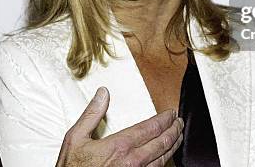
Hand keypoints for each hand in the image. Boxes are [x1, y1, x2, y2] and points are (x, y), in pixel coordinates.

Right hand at [56, 87, 183, 166]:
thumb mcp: (75, 138)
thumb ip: (91, 114)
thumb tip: (102, 93)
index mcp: (119, 146)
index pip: (150, 128)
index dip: (164, 119)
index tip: (171, 113)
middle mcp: (132, 161)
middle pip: (162, 142)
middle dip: (174, 130)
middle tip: (179, 123)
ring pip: (163, 159)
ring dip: (174, 145)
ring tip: (178, 136)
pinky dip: (165, 161)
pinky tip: (167, 157)